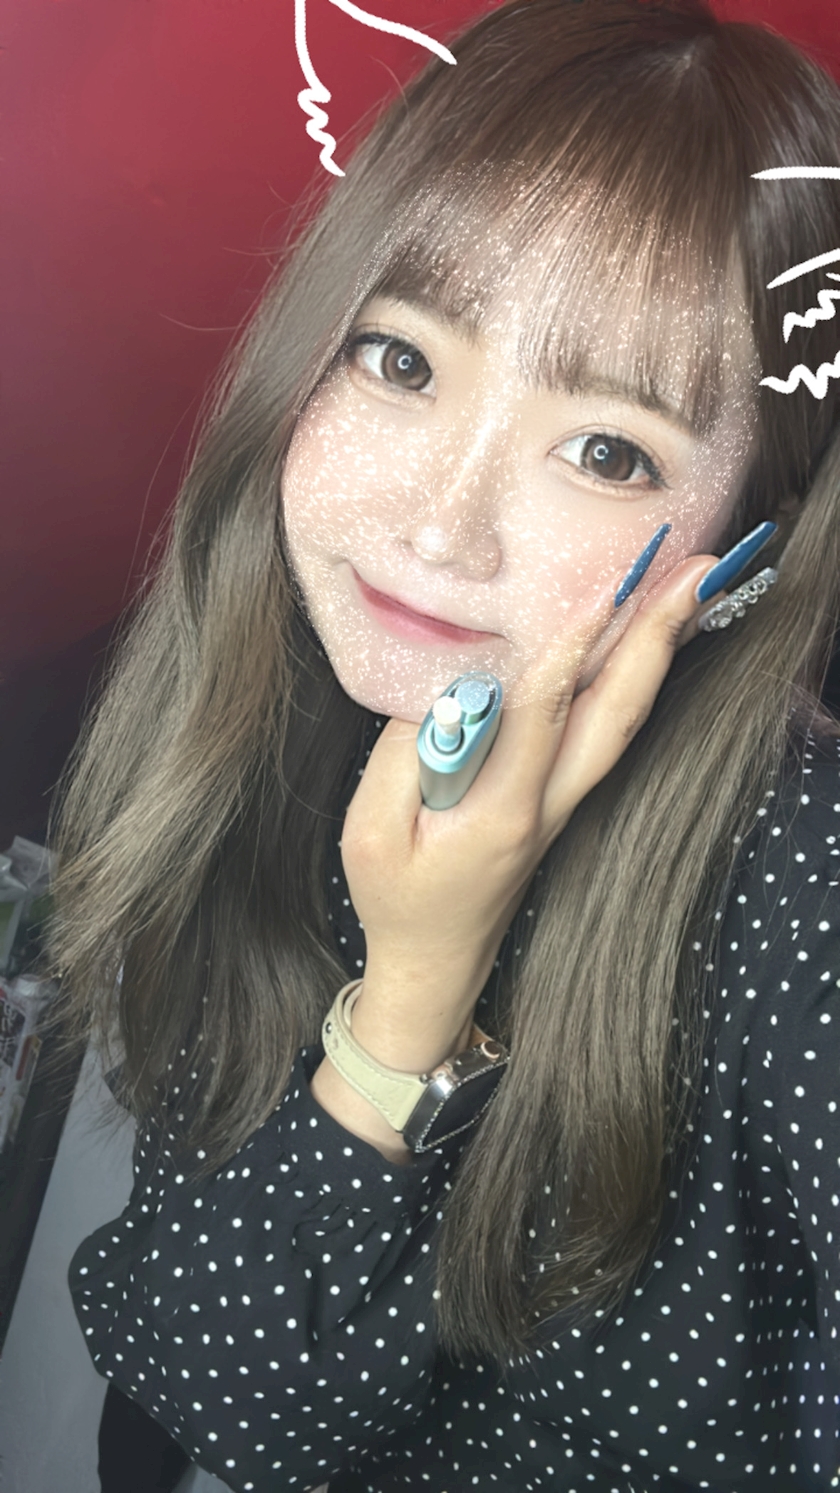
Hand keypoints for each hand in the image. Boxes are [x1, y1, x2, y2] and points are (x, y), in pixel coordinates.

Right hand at [339, 555, 723, 1060]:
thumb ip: (404, 755)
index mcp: (500, 811)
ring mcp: (563, 804)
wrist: (434, 962)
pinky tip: (644, 644)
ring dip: (659, 653)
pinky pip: (607, 733)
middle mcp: (549, 803)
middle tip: (696, 572)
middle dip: (657, 637)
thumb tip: (447, 689)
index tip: (605, 589)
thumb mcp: (371, 832)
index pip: (543, 713)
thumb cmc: (396, 899)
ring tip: (689, 591)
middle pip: (617, 713)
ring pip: (624, 722)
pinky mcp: (560, 801)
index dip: (572, 648)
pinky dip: (633, 680)